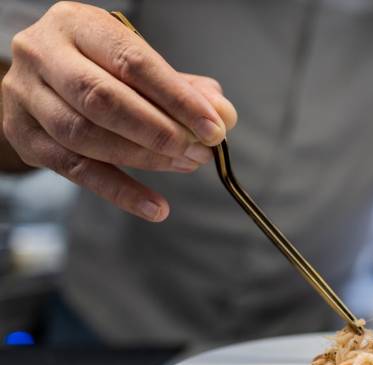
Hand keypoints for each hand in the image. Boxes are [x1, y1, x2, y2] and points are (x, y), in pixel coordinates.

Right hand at [1, 1, 236, 220]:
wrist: (42, 78)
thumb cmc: (99, 67)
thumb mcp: (138, 64)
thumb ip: (182, 88)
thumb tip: (223, 115)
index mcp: (77, 24)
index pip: (133, 62)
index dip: (178, 99)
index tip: (214, 127)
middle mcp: (42, 54)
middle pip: (103, 100)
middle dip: (160, 132)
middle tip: (199, 151)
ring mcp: (26, 97)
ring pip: (86, 136)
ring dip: (145, 159)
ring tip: (185, 165)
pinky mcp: (24, 138)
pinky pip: (76, 172)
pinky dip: (121, 192)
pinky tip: (156, 207)